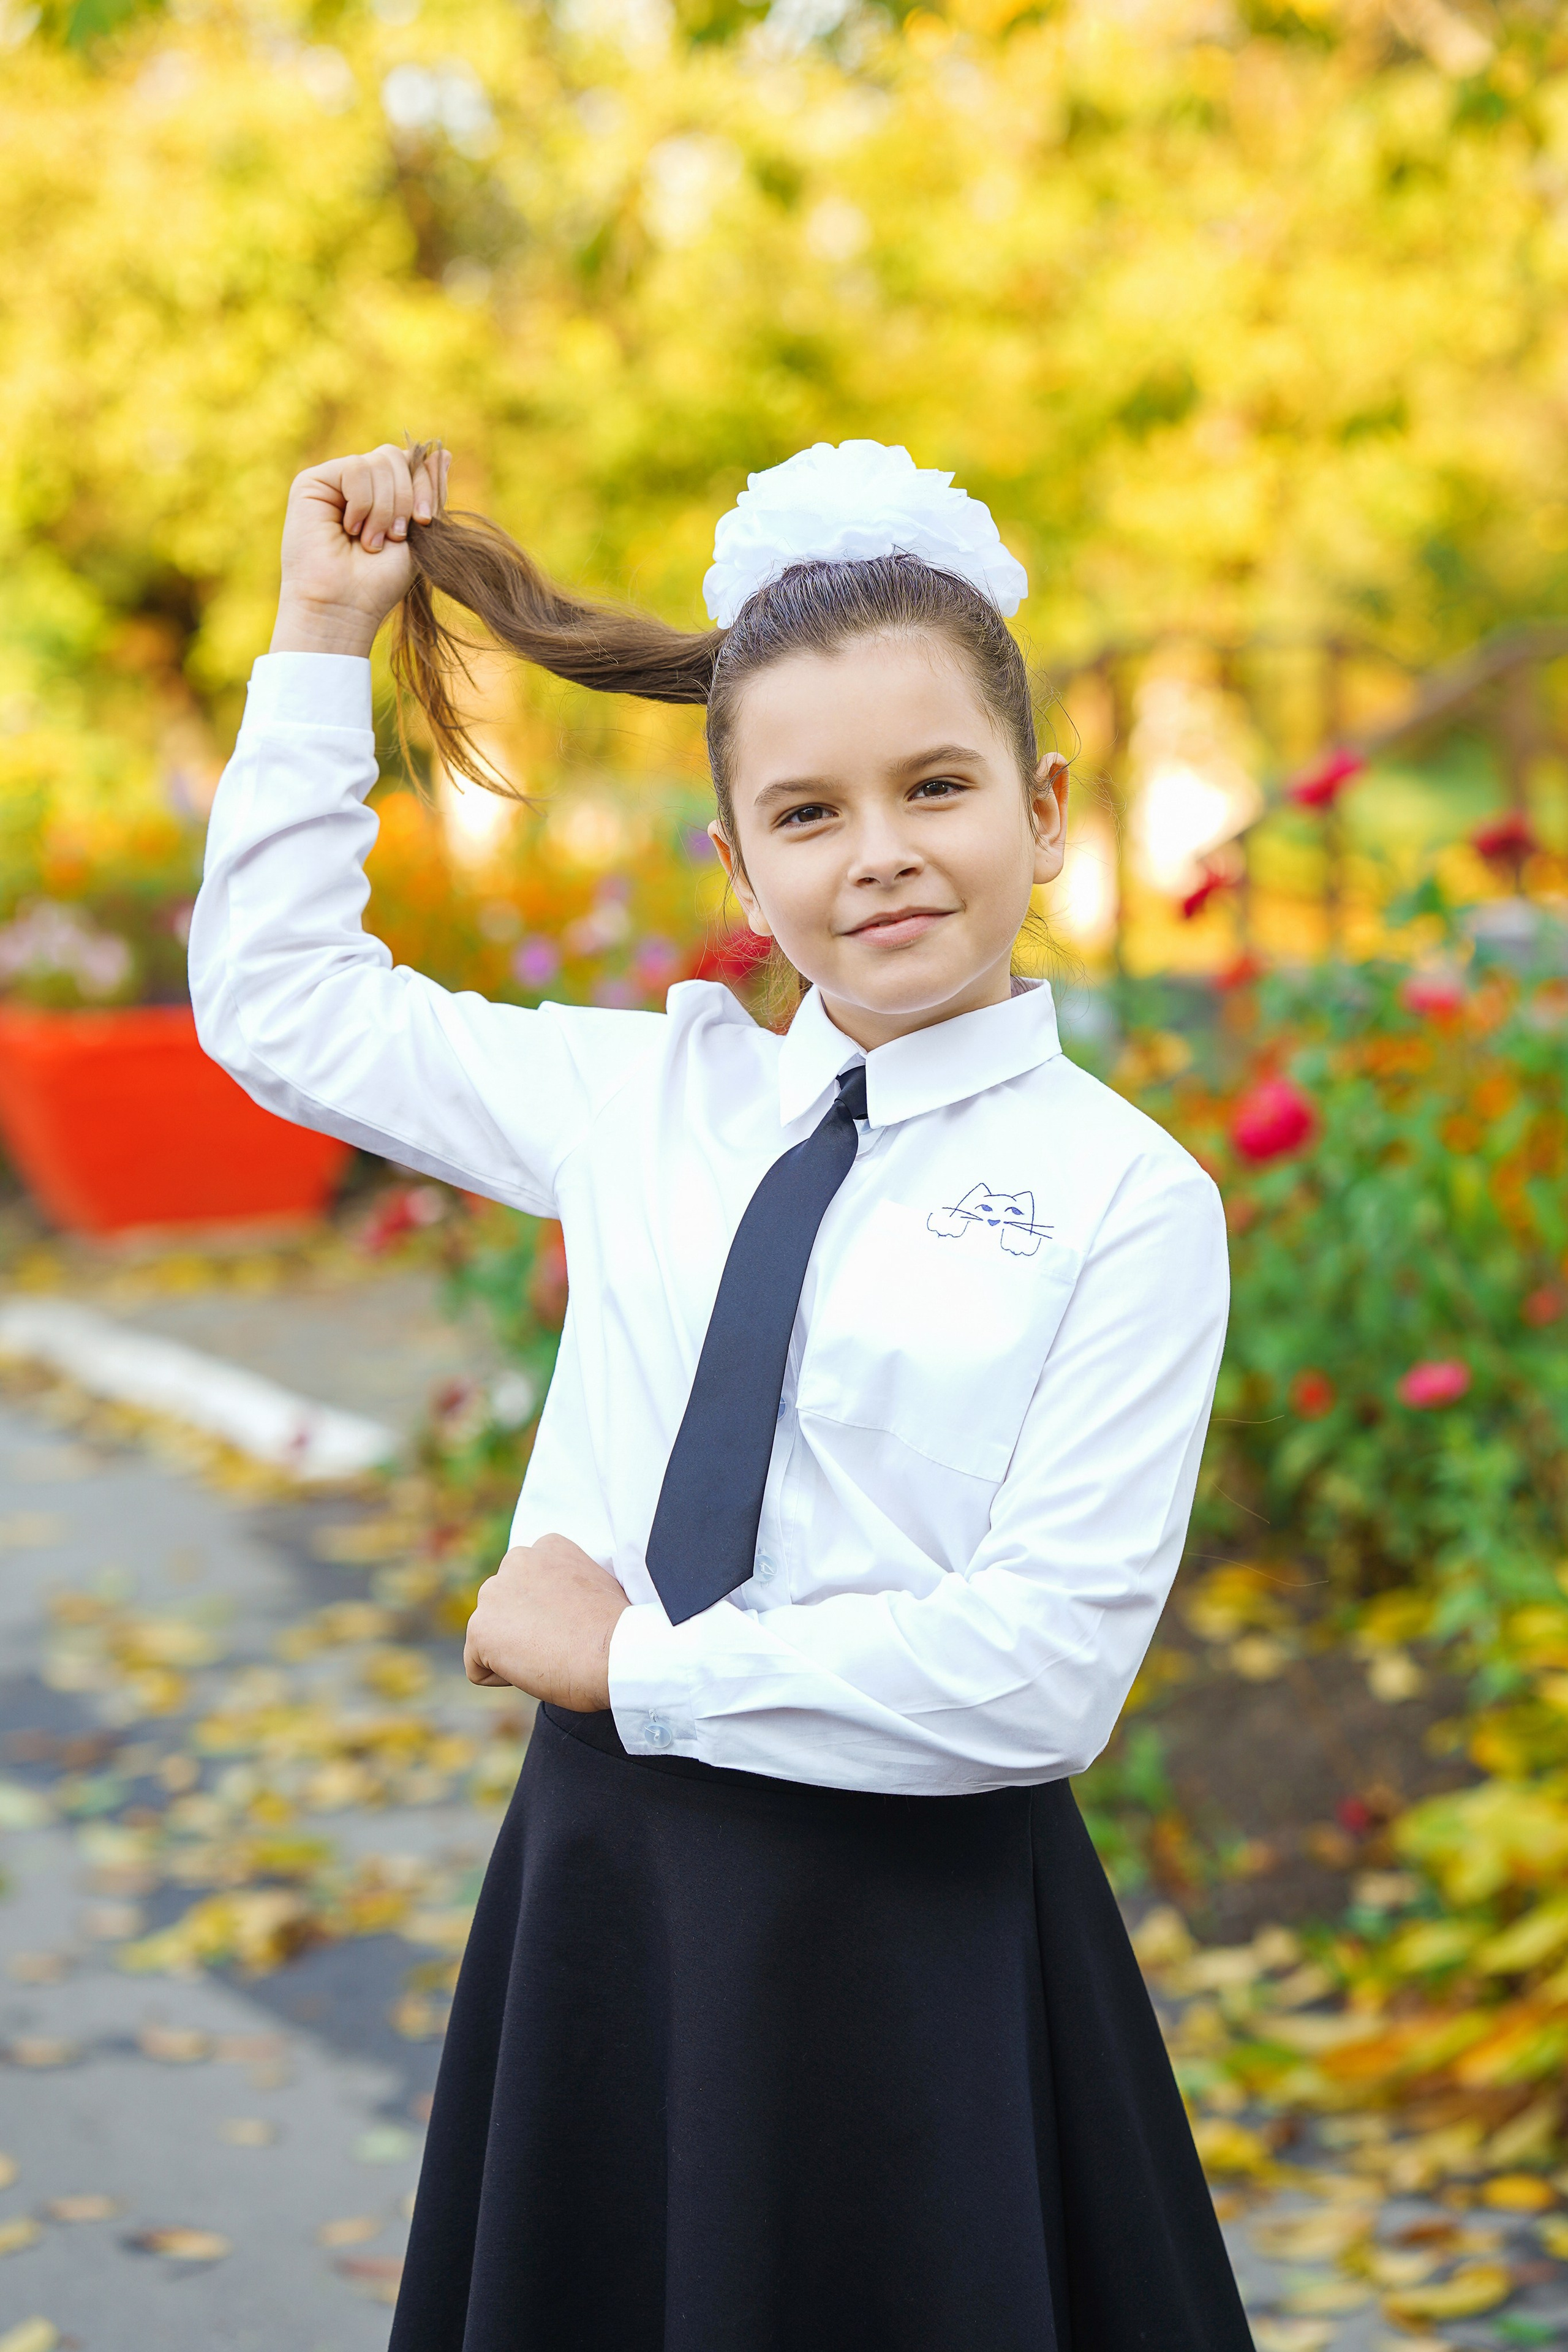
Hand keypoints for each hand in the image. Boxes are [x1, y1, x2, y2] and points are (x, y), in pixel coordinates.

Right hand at [270, 441, 449, 658]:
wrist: (345, 604)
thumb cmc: (379, 580)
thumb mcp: (417, 534)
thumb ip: (429, 493)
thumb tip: (443, 451)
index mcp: (384, 495)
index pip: (411, 464)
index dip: (425, 485)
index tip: (426, 522)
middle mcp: (359, 484)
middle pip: (396, 457)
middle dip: (405, 497)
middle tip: (396, 536)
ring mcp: (335, 481)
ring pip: (378, 461)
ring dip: (384, 507)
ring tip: (371, 541)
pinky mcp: (313, 482)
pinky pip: (355, 468)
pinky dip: (362, 502)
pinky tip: (351, 529)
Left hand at [464, 1534, 629, 1711]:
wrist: (617, 1652)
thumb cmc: (617, 1628)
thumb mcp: (596, 1585)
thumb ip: (565, 1585)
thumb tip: (556, 1605)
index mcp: (547, 1547)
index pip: (528, 1586)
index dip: (549, 1614)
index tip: (573, 1625)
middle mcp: (516, 1559)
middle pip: (505, 1608)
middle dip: (524, 1629)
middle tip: (561, 1644)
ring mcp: (494, 1593)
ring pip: (490, 1635)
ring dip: (513, 1651)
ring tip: (550, 1655)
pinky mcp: (480, 1629)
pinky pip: (477, 1667)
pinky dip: (501, 1677)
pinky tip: (534, 1670)